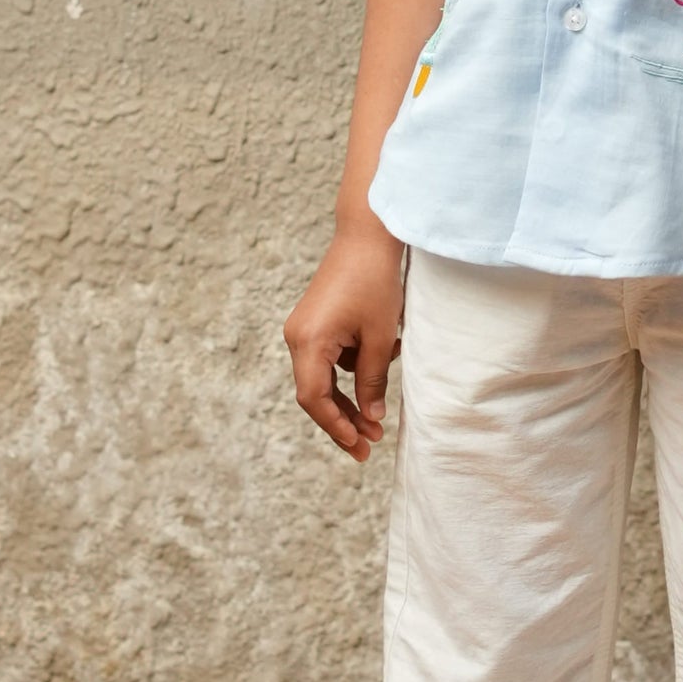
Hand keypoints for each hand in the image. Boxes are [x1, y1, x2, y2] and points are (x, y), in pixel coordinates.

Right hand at [284, 221, 405, 460]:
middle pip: (316, 393)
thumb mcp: (378, 338)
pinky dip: (354, 367)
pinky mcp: (315, 322)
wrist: (367, 235)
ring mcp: (304, 329)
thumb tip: (371, 417)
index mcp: (308, 342)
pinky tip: (384, 354)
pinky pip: (331, 357)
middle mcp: (297, 337)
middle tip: (368, 446)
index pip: (315, 399)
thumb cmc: (375, 281)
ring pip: (325, 377)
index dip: (336, 426)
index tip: (359, 446)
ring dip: (353, 394)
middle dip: (344, 419)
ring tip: (382, 412)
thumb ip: (372, 381)